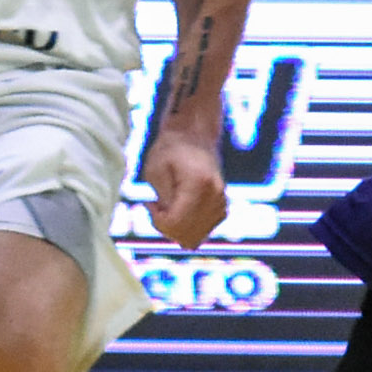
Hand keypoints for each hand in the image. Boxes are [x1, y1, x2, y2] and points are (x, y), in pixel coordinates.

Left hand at [143, 124, 227, 247]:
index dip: (156, 220)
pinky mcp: (222, 206)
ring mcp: (222, 201)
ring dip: (177, 229)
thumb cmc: (170, 149)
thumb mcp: (156, 170)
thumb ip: (163, 200)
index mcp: (199, 184)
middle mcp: (215, 195)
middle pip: (186, 235)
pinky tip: (180, 209)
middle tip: (158, 204)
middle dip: (165, 226)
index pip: (176, 223)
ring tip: (169, 206)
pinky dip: (188, 227)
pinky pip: (202, 232)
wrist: (194, 133)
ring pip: (195, 238)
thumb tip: (170, 224)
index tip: (150, 202)